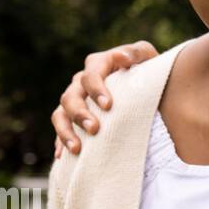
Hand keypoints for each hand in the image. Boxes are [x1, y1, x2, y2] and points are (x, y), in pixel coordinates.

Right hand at [51, 41, 157, 156]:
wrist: (148, 86)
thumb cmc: (148, 70)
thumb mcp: (148, 57)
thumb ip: (137, 53)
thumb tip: (120, 56)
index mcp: (99, 65)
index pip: (91, 75)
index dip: (96, 89)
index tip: (108, 106)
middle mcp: (82, 82)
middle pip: (71, 96)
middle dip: (80, 113)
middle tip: (95, 129)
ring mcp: (76, 100)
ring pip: (60, 114)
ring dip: (66, 131)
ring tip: (77, 148)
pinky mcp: (73, 117)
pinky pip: (61, 129)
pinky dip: (60, 141)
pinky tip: (64, 155)